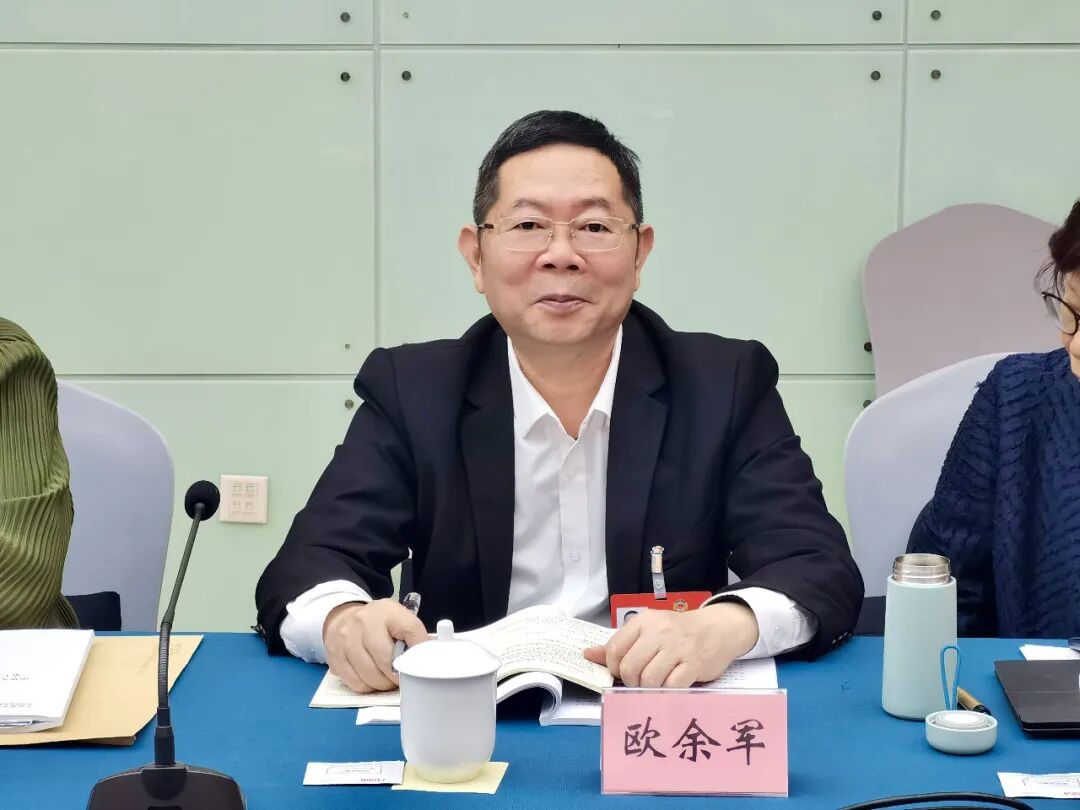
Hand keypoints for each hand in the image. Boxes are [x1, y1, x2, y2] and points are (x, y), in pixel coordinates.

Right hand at [322, 598, 428, 692]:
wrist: (343, 618)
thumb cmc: (378, 623)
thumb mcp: (398, 619)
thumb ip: (414, 636)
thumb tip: (428, 659)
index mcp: (387, 611)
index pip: (410, 629)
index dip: (418, 652)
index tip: (420, 665)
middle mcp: (363, 622)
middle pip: (386, 660)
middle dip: (397, 676)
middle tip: (401, 678)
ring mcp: (345, 640)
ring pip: (370, 676)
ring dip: (382, 684)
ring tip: (386, 679)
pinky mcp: (334, 657)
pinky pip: (356, 683)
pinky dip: (367, 686)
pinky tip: (370, 678)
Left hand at [583, 602, 758, 687]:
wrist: (718, 628)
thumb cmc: (679, 632)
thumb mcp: (648, 631)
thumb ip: (619, 644)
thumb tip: (588, 654)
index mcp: (643, 621)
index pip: (614, 649)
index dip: (613, 668)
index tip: (623, 673)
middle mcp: (659, 632)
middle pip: (629, 667)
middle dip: (630, 682)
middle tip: (639, 683)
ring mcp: (677, 647)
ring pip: (647, 679)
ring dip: (647, 690)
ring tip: (653, 687)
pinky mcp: (693, 664)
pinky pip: (670, 686)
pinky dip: (665, 693)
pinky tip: (668, 689)